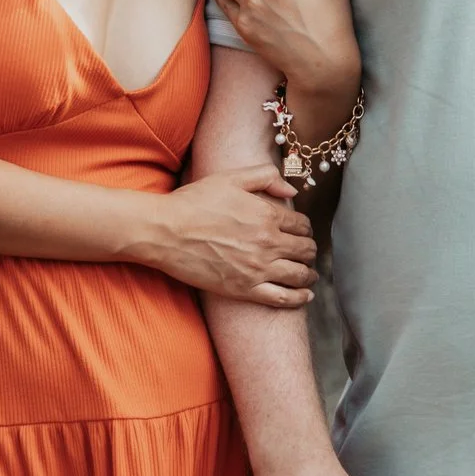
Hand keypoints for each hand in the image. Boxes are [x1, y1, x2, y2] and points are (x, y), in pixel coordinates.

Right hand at [146, 166, 318, 306]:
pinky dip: (299, 298)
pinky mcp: (244, 290)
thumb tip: (292, 190)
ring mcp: (258, 268)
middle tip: (307, 252)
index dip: (306, 229)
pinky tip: (305, 296)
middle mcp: (268, 243)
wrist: (165, 232)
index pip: (302, 225)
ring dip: (309, 274)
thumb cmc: (193, 202)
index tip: (302, 232)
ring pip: (299, 275)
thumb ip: (265, 177)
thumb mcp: (230, 178)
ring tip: (310, 275)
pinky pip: (283, 298)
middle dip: (310, 250)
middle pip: (306, 250)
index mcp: (267, 215)